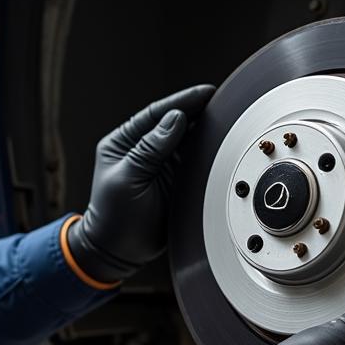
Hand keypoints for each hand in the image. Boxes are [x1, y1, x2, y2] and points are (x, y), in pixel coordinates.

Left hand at [67, 84, 214, 282]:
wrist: (118, 252)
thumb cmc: (114, 216)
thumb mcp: (128, 178)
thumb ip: (150, 149)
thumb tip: (175, 118)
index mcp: (124, 142)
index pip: (156, 114)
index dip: (182, 102)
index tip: (206, 92)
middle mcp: (144, 149)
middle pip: (176, 123)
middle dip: (199, 111)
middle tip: (225, 99)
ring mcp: (161, 164)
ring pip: (188, 140)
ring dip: (207, 130)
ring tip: (231, 117)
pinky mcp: (175, 180)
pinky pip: (195, 161)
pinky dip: (209, 152)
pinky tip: (225, 143)